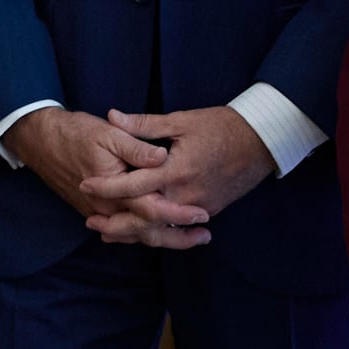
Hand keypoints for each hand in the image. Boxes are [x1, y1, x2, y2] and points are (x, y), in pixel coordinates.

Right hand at [3, 107, 186, 239]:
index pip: (151, 209)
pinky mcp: (93, 210)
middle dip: (176, 237)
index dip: (178, 214)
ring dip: (162, 239)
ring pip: (133, 235)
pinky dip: (140, 236)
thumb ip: (137, 147)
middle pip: (145, 231)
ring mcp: (98, 211)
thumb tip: (162, 157)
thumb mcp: (108, 133)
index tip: (202, 215)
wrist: (39, 140)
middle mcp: (106, 206)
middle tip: (204, 236)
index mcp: (114, 187)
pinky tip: (156, 235)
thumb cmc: (75, 132)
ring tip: (188, 239)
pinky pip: (121, 231)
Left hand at [76, 107, 275, 246]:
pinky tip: (140, 231)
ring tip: (108, 233)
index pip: (133, 184)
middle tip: (91, 221)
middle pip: (144, 217)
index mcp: (176, 170)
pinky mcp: (208, 210)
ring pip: (160, 229)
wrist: (263, 141)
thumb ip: (145, 124)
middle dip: (115, 223)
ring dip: (133, 232)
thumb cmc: (222, 126)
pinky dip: (156, 232)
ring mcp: (199, 207)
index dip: (107, 186)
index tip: (85, 185)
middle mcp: (186, 194)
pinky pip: (177, 227)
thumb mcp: (182, 120)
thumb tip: (113, 116)